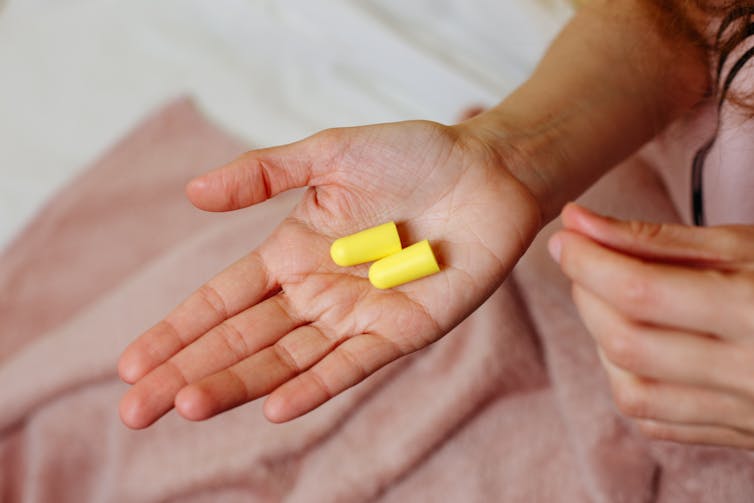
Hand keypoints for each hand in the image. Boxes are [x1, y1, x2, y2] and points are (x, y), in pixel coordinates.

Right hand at [117, 120, 541, 427]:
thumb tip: (190, 193)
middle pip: (241, 340)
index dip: (176, 331)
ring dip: (237, 384)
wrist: (487, 171)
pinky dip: (313, 386)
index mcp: (291, 253)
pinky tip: (273, 407)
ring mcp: (356, 316)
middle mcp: (316, 292)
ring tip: (187, 406)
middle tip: (135, 410)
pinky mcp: (401, 331)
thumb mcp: (328, 154)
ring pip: (285, 360)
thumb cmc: (412, 156)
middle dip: (188, 373)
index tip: (131, 364)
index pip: (220, 301)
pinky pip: (351, 365)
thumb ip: (263, 174)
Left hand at [550, 203, 753, 448]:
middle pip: (628, 343)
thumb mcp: (741, 245)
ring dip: (601, 341)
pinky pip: (655, 420)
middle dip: (587, 297)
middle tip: (583, 263)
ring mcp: (744, 414)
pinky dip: (627, 380)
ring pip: (632, 390)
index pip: (642, 292)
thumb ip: (653, 239)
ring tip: (609, 302)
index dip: (588, 263)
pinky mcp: (737, 435)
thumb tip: (576, 222)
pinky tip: (636, 344)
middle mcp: (750, 373)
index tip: (563, 239)